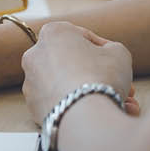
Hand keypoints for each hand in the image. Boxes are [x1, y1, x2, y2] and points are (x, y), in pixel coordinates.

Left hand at [21, 22, 140, 123]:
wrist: (83, 116)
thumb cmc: (101, 76)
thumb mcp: (119, 52)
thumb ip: (110, 49)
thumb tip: (105, 56)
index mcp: (52, 33)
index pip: (81, 37)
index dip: (103, 49)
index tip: (114, 61)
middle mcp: (35, 56)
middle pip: (73, 64)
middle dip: (98, 74)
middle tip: (119, 84)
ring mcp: (31, 83)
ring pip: (68, 86)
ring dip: (92, 93)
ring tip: (119, 103)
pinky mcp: (33, 107)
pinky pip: (61, 103)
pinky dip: (79, 107)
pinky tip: (103, 113)